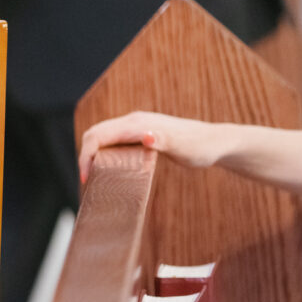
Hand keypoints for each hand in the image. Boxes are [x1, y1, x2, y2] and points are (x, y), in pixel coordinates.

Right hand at [78, 111, 230, 185]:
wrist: (216, 142)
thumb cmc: (201, 147)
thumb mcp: (184, 148)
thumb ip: (163, 140)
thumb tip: (146, 136)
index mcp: (138, 124)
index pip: (98, 135)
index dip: (86, 155)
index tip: (87, 178)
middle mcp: (134, 122)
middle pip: (96, 133)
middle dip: (85, 155)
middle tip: (87, 180)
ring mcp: (137, 126)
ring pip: (103, 136)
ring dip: (93, 154)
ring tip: (95, 176)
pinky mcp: (141, 133)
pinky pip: (114, 140)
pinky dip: (105, 154)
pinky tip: (111, 168)